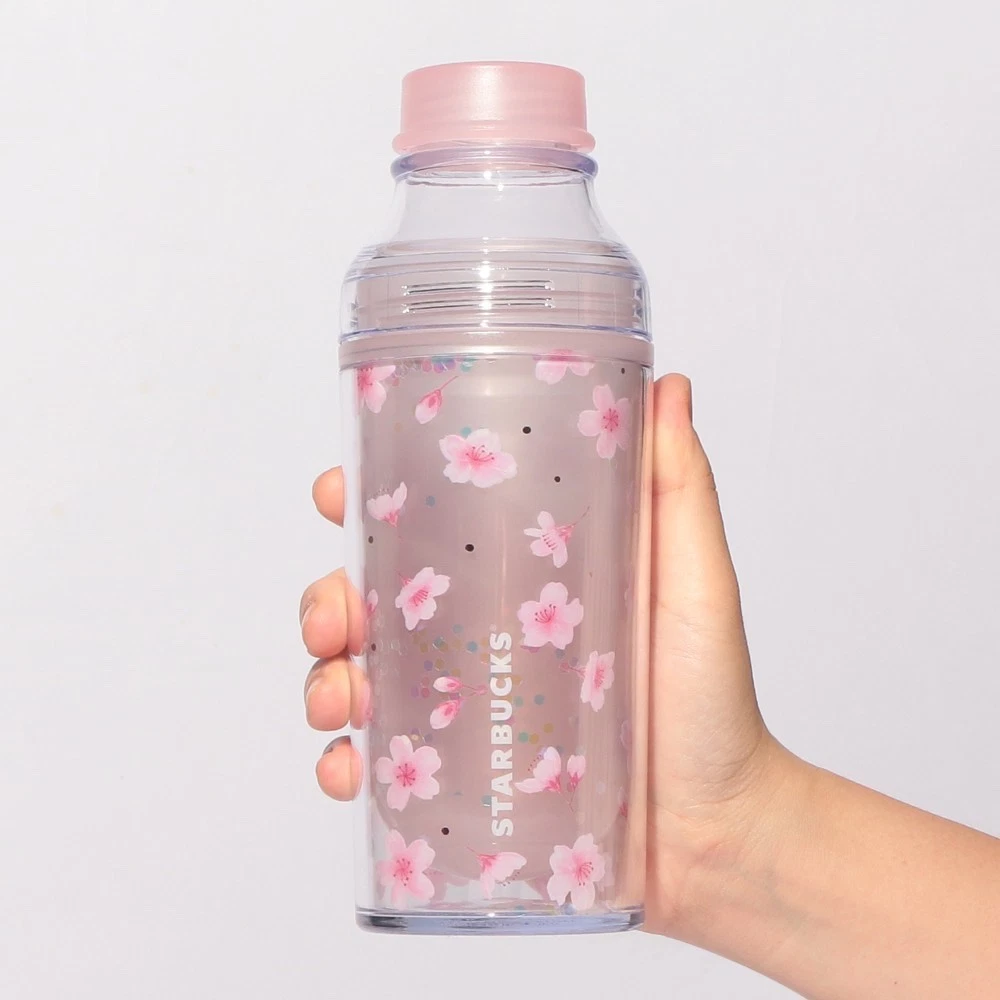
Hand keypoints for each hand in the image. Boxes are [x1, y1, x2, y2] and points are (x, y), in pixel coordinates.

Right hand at [300, 374, 790, 939]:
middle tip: (333, 617)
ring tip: (339, 701)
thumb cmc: (710, 698)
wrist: (719, 829)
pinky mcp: (461, 782)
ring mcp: (466, 711)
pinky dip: (346, 763)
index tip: (339, 493)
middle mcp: (480, 639)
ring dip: (324, 681)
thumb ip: (679, 488)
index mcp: (517, 579)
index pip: (424, 527)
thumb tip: (668, 386)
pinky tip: (350, 767)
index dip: (365, 503)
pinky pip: (380, 767)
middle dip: (326, 600)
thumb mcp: (694, 582)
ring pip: (358, 680)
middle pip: (369, 602)